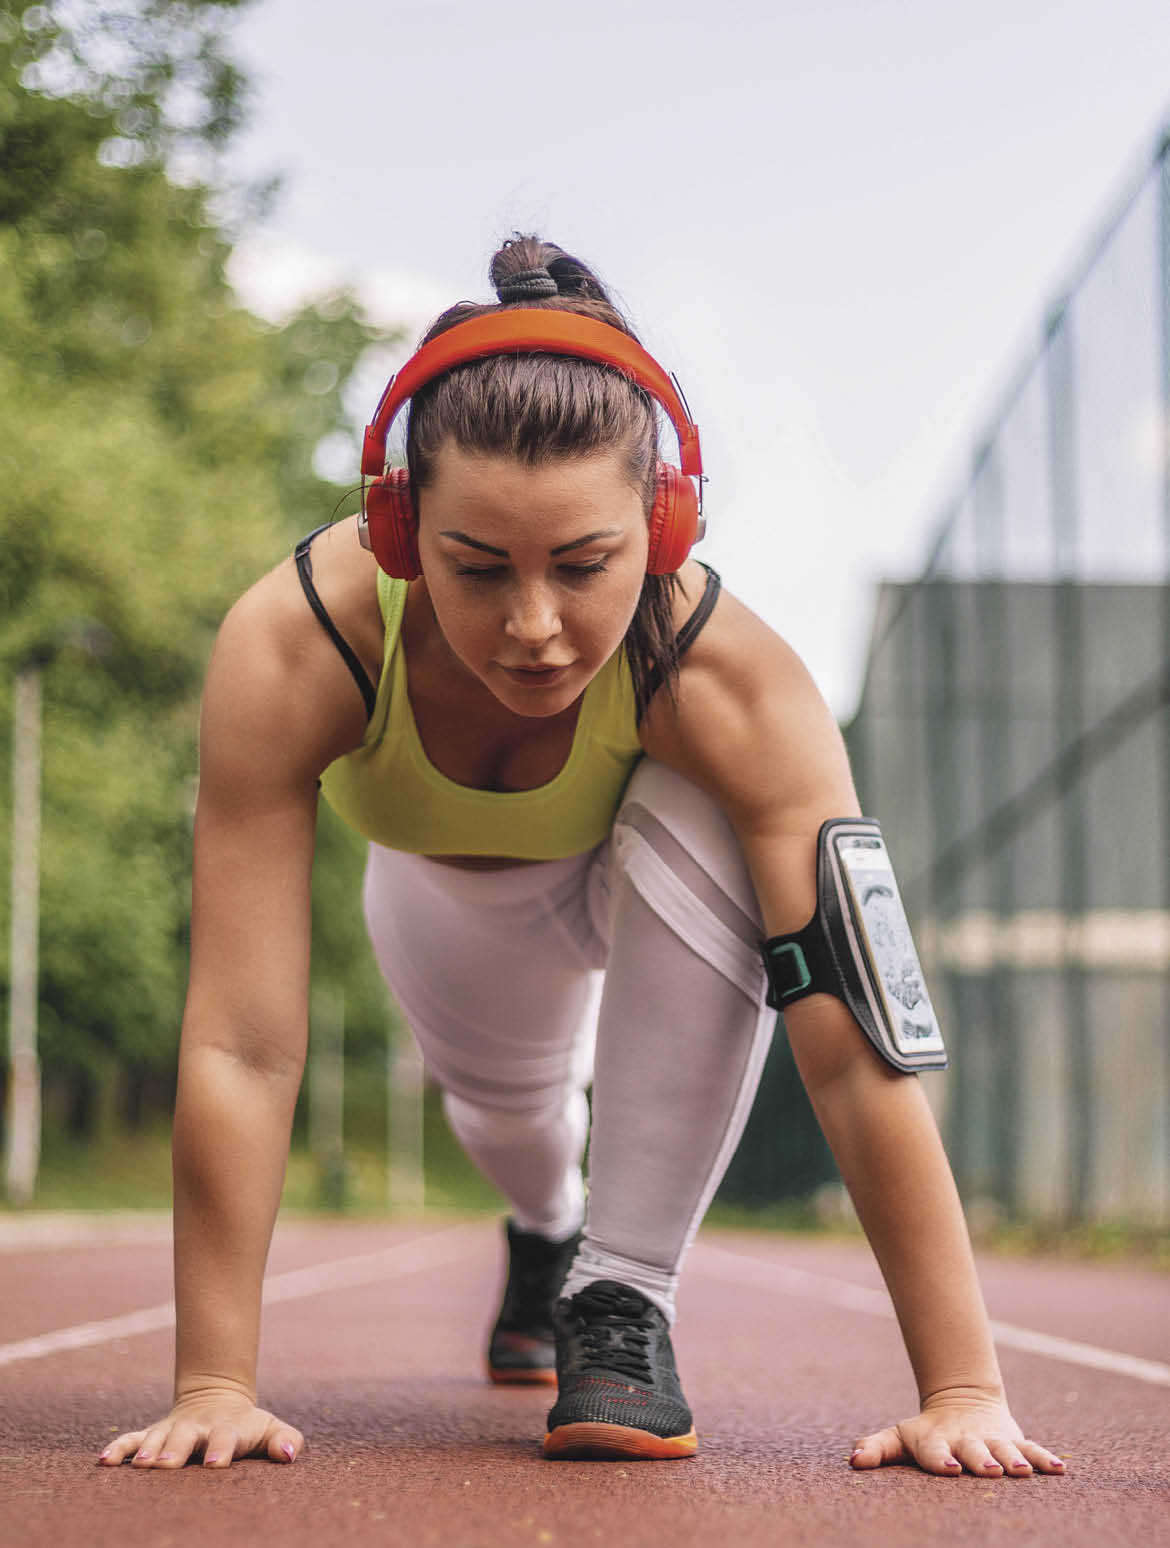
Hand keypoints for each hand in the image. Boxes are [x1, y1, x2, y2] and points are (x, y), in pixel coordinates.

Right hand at [97, 1388, 303, 1468]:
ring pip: (156, 1437)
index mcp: (227, 1429)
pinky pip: (132, 1439)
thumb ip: (286, 1440)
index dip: (221, 1447)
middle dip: (176, 1448)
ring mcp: (172, 1430)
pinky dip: (119, 1448)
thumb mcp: (271, 1429)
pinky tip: (103, 1462)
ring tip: (140, 1466)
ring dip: (147, 1450)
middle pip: (185, 1436)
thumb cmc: (248, 1427)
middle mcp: (196, 1428)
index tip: (216, 1463)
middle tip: (167, 1464)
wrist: (218, 1398)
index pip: (226, 1436)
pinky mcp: (153, 1435)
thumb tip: (290, 1455)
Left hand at [849, 1390, 1066, 1477]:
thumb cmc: (927, 1432)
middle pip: (974, 1451)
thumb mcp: (901, 1437)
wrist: (961, 1402)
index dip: (940, 1459)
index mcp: (937, 1441)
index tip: (948, 1469)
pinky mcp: (1013, 1439)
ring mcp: (992, 1440)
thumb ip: (878, 1448)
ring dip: (1015, 1460)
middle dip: (982, 1460)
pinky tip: (1060, 1470)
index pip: (936, 1452)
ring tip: (1024, 1471)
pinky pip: (1032, 1449)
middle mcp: (966, 1440)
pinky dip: (1045, 1459)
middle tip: (991, 1470)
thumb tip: (852, 1459)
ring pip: (1005, 1449)